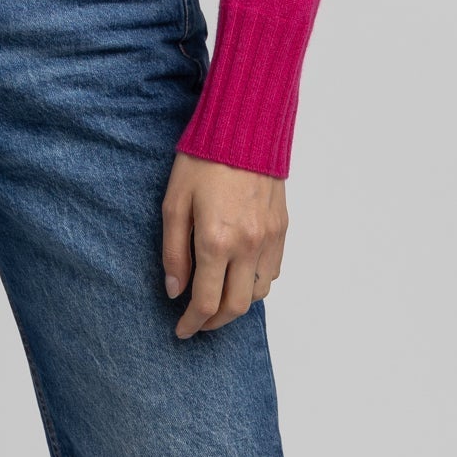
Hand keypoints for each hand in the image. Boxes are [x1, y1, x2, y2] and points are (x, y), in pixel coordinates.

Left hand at [161, 152, 287, 338]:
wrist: (243, 126)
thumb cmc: (202, 160)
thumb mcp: (173, 203)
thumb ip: (174, 251)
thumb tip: (175, 290)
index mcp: (217, 242)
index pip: (206, 302)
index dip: (192, 323)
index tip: (181, 330)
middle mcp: (248, 246)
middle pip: (236, 307)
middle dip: (215, 322)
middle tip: (198, 322)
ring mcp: (269, 238)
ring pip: (258, 293)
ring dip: (237, 304)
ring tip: (218, 298)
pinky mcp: (282, 228)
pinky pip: (273, 271)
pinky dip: (257, 283)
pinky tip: (240, 274)